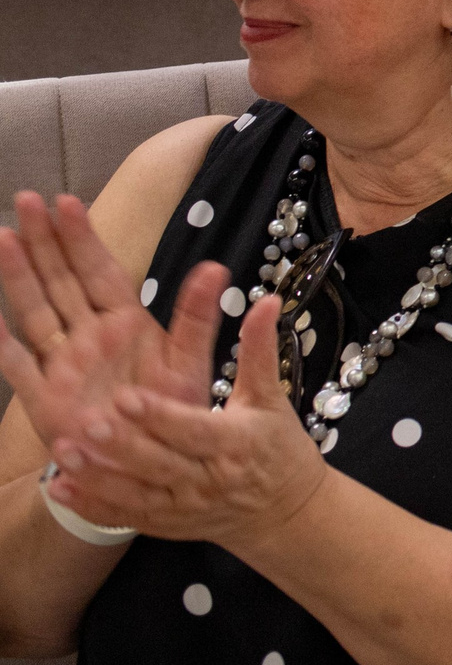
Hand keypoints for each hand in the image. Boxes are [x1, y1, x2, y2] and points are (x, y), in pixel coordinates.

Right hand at [0, 194, 221, 453]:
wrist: (150, 463)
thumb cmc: (171, 409)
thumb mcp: (190, 361)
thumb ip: (197, 316)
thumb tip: (216, 267)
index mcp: (125, 322)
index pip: (99, 270)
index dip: (82, 237)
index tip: (67, 201)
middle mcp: (88, 336)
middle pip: (61, 279)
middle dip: (43, 241)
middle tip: (27, 200)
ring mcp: (62, 362)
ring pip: (35, 310)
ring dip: (18, 276)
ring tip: (2, 238)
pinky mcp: (44, 395)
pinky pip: (16, 363)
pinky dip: (0, 342)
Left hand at [39, 288, 328, 547]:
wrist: (283, 509)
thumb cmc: (277, 445)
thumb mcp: (270, 397)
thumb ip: (259, 350)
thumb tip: (266, 300)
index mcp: (237, 444)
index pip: (194, 430)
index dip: (160, 415)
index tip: (127, 395)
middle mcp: (209, 480)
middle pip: (160, 463)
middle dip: (122, 444)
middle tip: (87, 421)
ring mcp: (185, 507)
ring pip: (136, 493)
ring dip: (98, 475)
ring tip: (64, 451)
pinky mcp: (165, 524)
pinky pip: (123, 516)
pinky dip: (91, 504)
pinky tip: (59, 487)